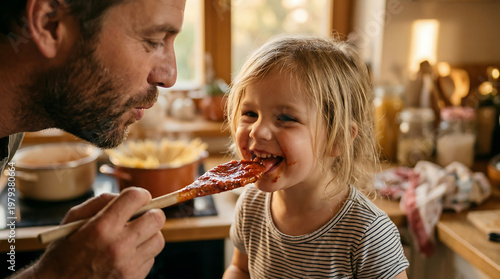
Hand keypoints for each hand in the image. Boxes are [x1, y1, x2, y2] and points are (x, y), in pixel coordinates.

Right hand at [32, 187, 165, 277]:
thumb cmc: (63, 253)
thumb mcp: (72, 221)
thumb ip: (99, 202)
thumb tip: (123, 196)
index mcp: (102, 227)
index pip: (136, 198)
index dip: (141, 194)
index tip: (139, 198)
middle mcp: (118, 245)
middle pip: (156, 218)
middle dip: (151, 213)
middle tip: (143, 215)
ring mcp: (128, 265)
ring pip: (158, 240)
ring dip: (149, 235)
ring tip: (135, 236)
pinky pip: (151, 259)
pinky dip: (143, 254)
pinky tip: (128, 255)